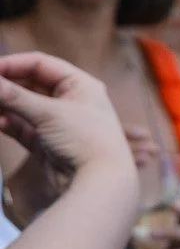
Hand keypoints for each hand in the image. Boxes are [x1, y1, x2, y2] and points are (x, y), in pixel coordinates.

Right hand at [0, 52, 137, 186]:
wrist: (101, 184)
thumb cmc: (86, 141)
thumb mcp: (49, 113)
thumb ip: (14, 96)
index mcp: (81, 85)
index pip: (40, 64)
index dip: (11, 64)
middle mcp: (71, 101)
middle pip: (28, 84)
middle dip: (4, 87)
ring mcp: (59, 123)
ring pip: (23, 107)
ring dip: (4, 105)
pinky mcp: (48, 143)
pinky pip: (23, 127)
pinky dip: (9, 123)